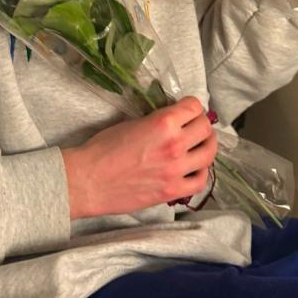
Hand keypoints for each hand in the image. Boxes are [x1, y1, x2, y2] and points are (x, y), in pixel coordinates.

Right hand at [61, 96, 217, 219]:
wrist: (89, 180)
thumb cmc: (103, 149)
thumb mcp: (133, 123)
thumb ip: (157, 121)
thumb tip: (173, 120)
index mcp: (163, 123)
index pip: (194, 107)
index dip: (191, 106)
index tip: (188, 109)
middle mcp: (175, 145)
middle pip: (205, 128)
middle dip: (201, 124)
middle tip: (195, 126)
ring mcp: (176, 170)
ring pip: (208, 153)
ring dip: (206, 146)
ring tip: (200, 145)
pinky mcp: (172, 191)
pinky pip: (200, 181)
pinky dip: (201, 172)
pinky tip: (193, 168)